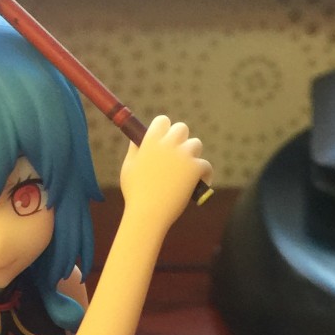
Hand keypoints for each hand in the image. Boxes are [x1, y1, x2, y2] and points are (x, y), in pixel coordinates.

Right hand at [119, 115, 211, 238]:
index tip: (165, 139)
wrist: (148, 214)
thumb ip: (134, 150)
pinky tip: (200, 182)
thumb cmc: (135, 194)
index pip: (162, 120)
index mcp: (150, 141)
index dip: (165, 129)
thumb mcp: (128, 168)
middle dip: (181, 140)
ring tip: (188, 169)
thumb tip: (137, 139)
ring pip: (196, 144)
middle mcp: (167, 144)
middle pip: (182, 128)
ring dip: (193, 155)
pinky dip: (204, 174)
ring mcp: (183, 155)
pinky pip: (205, 164)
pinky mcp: (194, 168)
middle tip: (179, 155)